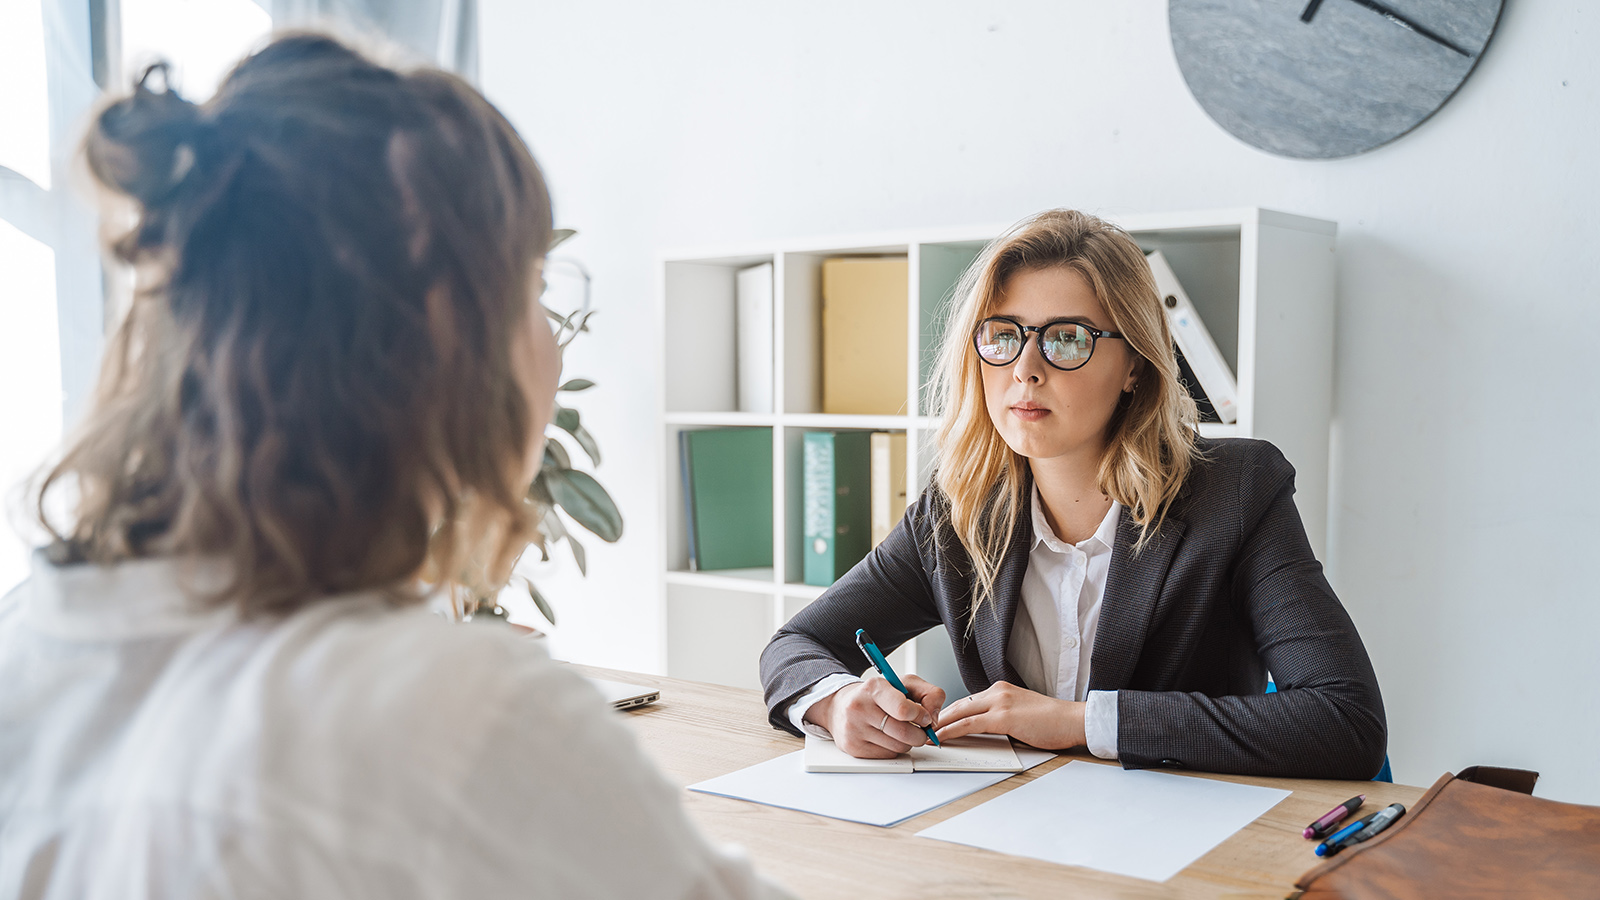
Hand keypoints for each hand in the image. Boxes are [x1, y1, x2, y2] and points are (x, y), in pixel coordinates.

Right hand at [804, 673, 945, 758]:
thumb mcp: (904, 684)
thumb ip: (929, 694)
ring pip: (899, 746)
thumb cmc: (876, 696)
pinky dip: (893, 748)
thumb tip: (934, 717)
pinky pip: (888, 755)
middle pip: (904, 733)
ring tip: (899, 730)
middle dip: (919, 734)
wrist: (840, 706)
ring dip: (907, 742)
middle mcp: (859, 707)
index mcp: (874, 688)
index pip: (903, 709)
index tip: (925, 717)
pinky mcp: (853, 747)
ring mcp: (854, 729)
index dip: (921, 716)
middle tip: (919, 728)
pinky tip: (886, 737)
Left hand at [934, 681, 1085, 749]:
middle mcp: (997, 692)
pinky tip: (941, 738)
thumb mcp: (1021, 713)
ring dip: (940, 725)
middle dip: (938, 717)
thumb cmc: (1052, 721)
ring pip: (960, 713)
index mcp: (1001, 690)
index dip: (949, 713)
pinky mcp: (1003, 717)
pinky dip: (951, 731)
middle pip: (958, 705)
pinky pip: (969, 724)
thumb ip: (1002, 716)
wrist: (1072, 720)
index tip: (936, 723)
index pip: (967, 701)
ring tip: (925, 735)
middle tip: (921, 728)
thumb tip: (983, 729)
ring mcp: (999, 703)